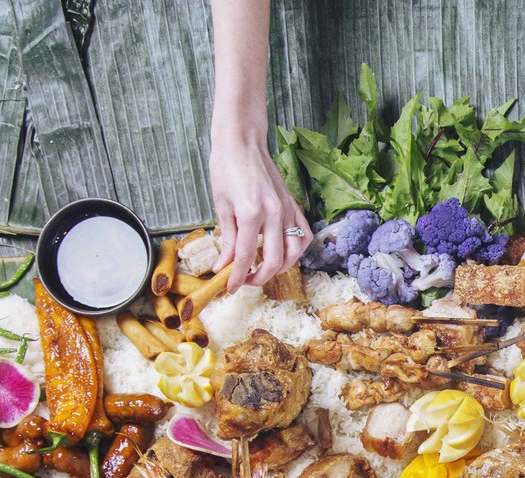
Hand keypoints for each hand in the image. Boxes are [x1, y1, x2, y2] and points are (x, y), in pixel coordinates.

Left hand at [209, 132, 311, 291]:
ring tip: (265, 269)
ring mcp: (287, 209)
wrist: (242, 141)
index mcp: (251, 213)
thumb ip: (226, 237)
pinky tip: (284, 252)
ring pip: (294, 252)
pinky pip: (303, 234)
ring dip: (282, 267)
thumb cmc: (226, 167)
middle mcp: (273, 214)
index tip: (229, 289)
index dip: (237, 276)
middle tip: (245, 281)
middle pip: (273, 260)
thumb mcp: (221, 204)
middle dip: (259, 277)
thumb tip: (224, 265)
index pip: (245, 256)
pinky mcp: (293, 205)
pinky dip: (297, 249)